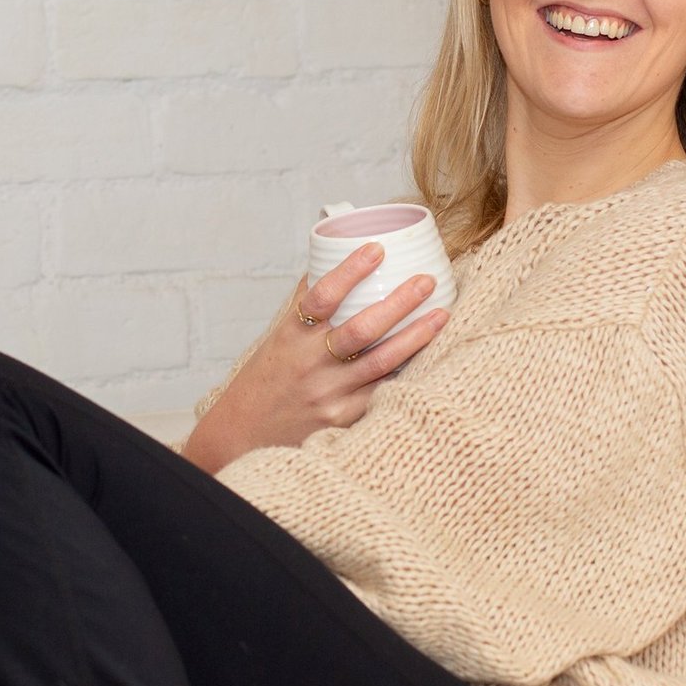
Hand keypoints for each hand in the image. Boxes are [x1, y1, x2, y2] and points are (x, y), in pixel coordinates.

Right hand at [181, 242, 447, 472]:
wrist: (244, 436)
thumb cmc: (268, 381)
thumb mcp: (280, 339)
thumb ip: (306, 304)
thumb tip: (332, 258)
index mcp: (292, 336)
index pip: (321, 296)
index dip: (350, 271)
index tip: (378, 249)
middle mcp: (310, 364)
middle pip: (361, 329)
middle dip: (399, 303)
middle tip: (427, 281)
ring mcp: (329, 394)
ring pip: (381, 362)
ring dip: (415, 337)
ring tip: (441, 315)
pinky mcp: (343, 420)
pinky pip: (382, 391)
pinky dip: (406, 372)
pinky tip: (431, 357)